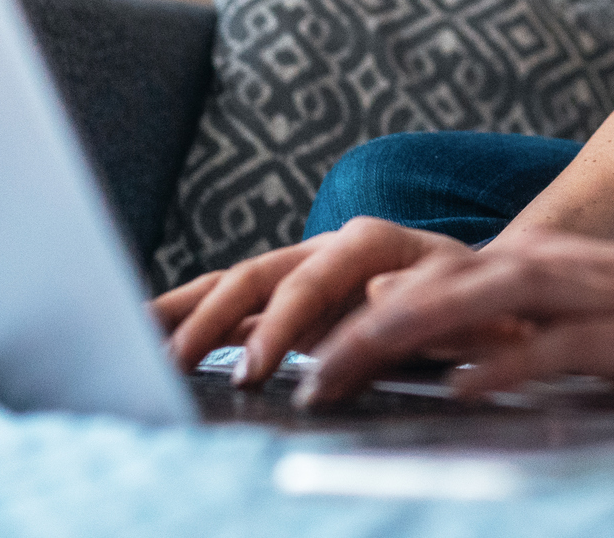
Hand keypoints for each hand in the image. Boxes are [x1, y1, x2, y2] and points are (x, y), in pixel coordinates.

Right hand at [152, 217, 468, 380]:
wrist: (480, 293)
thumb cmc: (478, 304)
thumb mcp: (472, 302)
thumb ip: (431, 303)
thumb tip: (382, 296)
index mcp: (372, 243)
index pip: (315, 277)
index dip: (283, 323)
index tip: (260, 369)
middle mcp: (326, 249)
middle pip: (257, 276)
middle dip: (215, 322)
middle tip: (178, 367)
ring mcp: (299, 272)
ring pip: (231, 285)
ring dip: (183, 314)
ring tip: (133, 341)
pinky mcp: (283, 302)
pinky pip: (226, 306)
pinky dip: (185, 316)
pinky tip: (145, 333)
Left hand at [291, 225, 613, 406]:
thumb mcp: (573, 325)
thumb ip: (507, 335)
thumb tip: (431, 358)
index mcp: (522, 267)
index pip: (411, 283)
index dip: (337, 313)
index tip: (275, 351)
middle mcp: (541, 268)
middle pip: (418, 290)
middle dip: (340, 329)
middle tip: (272, 371)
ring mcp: (582, 295)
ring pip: (468, 307)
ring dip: (395, 339)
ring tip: (332, 375)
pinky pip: (554, 346)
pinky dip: (503, 364)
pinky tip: (459, 387)